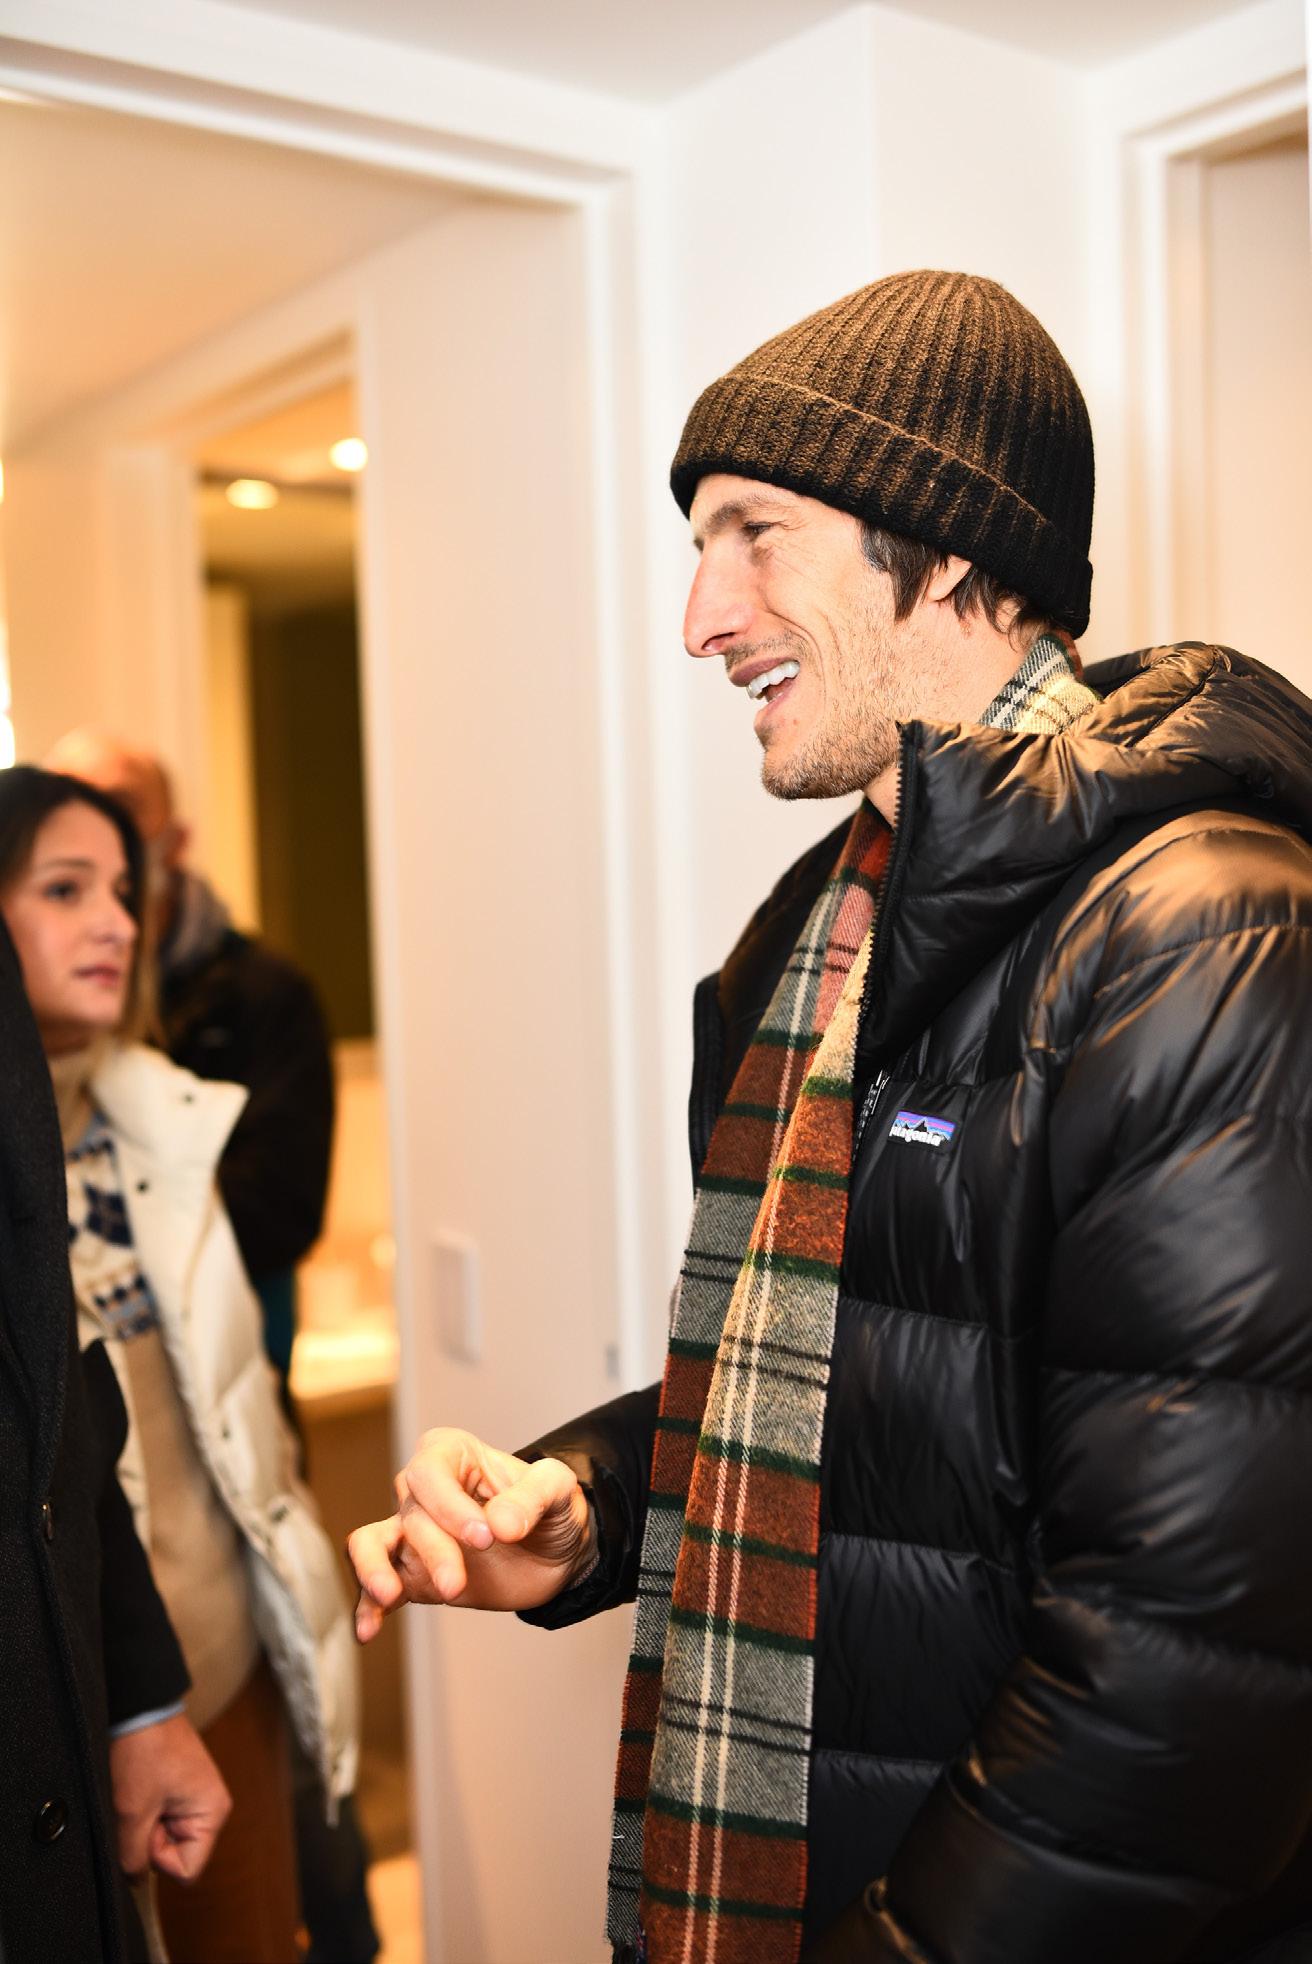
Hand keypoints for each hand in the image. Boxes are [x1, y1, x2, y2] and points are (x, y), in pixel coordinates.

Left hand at [108, 1713, 230, 1882]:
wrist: (139, 1708)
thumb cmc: (143, 1751)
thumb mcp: (133, 1811)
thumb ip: (134, 1856)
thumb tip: (136, 1881)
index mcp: (213, 1813)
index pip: (188, 1871)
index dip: (159, 1859)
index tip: (147, 1827)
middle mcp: (211, 1808)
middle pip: (178, 1855)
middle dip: (152, 1841)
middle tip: (141, 1808)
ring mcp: (196, 1799)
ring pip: (167, 1839)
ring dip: (146, 1826)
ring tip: (140, 1795)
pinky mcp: (181, 1792)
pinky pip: (163, 1822)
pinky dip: (147, 1814)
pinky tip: (142, 1791)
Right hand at [348, 1426, 593, 1639]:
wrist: (555, 1552)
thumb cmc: (551, 1507)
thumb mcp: (557, 1489)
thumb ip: (532, 1498)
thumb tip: (500, 1522)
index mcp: (453, 1454)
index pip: (429, 1471)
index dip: (449, 1505)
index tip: (486, 1536)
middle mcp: (424, 1490)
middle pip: (411, 1515)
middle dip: (434, 1551)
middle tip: (459, 1583)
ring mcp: (413, 1535)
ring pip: (370, 1543)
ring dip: (375, 1569)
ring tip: (388, 1594)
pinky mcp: (413, 1576)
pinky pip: (376, 1589)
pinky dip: (368, 1608)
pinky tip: (369, 1630)